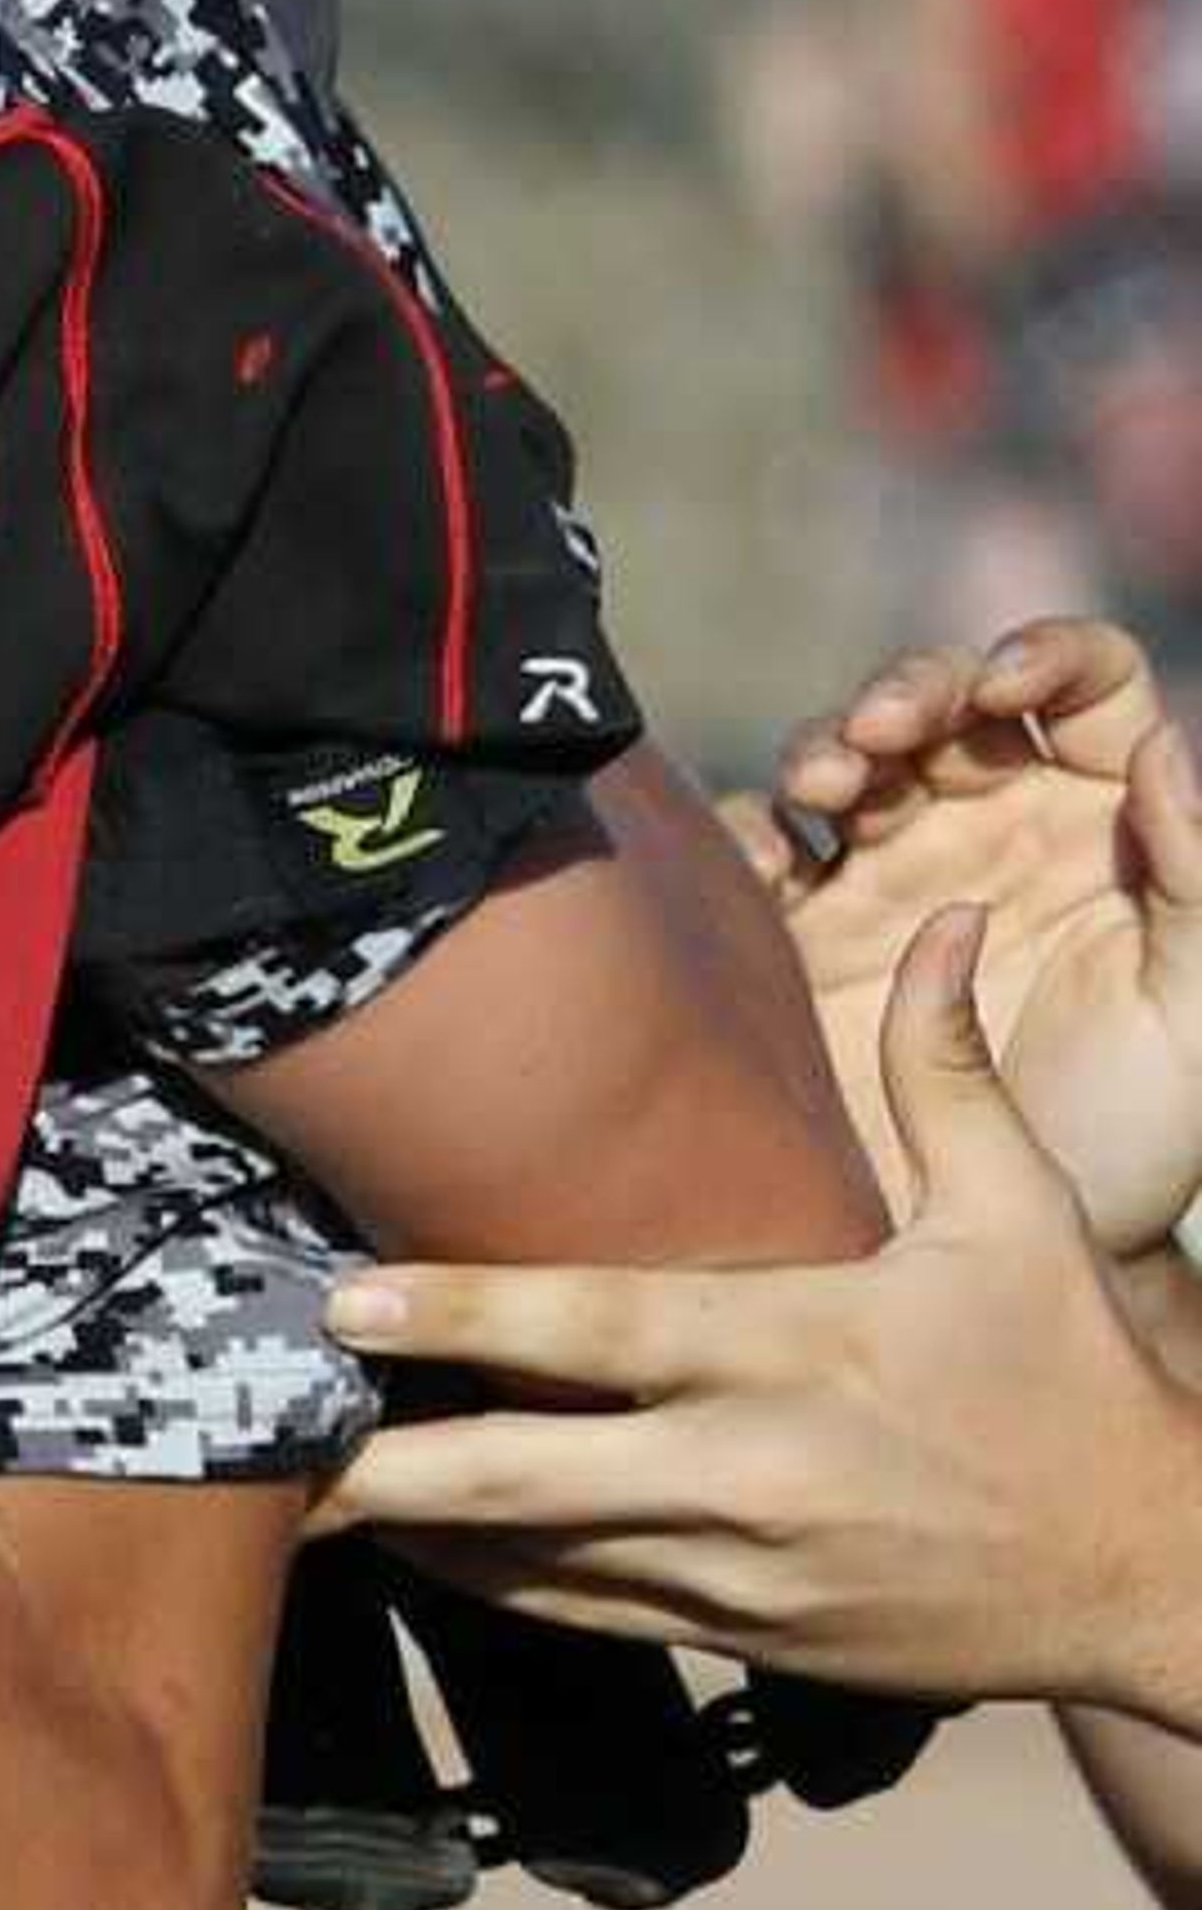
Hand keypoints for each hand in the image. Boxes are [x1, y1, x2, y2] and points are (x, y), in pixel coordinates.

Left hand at [326, 908, 1201, 1718]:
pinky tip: (408, 1541)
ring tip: (286, 1490)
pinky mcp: (741, 1639)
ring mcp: (739, 1572)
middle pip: (524, 1475)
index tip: (346, 1300)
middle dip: (380, 1462)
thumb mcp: (1027, 1215)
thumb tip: (951, 920)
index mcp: (805, 1350)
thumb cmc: (1077, 1377)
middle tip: (258, 1435)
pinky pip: (580, 1611)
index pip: (604, 1329)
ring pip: (531, 1560)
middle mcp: (752, 1472)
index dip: (466, 1316)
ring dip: (409, 1525)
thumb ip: (950, 1072)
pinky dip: (486, 1580)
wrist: (1148, 1573)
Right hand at [728, 623, 1201, 1255]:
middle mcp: (992, 825)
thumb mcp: (1198, 1017)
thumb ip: (1199, 879)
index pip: (1085, 688)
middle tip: (886, 732)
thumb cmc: (1136, 1138)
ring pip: (845, 751)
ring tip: (827, 788)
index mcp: (1102, 820)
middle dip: (909, 687)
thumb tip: (1163, 745)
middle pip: (945, 699)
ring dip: (827, 743)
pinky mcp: (805, 933)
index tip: (1007, 687)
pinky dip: (751, 831)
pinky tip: (770, 862)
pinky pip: (761, 847)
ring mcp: (889, 873)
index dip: (1045, 655)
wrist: (1017, 1255)